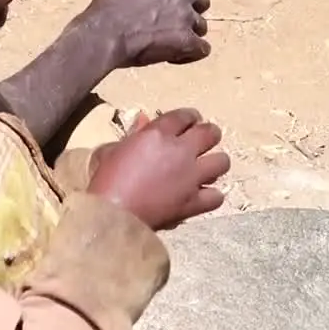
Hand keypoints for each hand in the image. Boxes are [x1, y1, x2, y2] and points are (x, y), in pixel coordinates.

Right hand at [77, 0, 210, 67]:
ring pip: (201, 27)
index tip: (158, 14)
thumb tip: (141, 11)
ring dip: (189, 36)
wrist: (105, 32)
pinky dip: (190, 55)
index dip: (172, 2)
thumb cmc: (105, 14)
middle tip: (176, 27)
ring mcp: (186, 15)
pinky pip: (202, 49)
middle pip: (200, 1)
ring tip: (168, 47)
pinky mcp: (188, 39)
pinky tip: (172, 58)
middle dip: (191, 13)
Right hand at [87, 108, 228, 229]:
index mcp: (158, 134)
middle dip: (209, 134)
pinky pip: (216, 196)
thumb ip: (133, 134)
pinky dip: (212, 196)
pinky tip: (203, 195)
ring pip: (222, 162)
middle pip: (210, 133)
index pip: (185, 116)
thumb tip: (144, 121)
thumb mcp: (112, 149)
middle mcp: (181, 152)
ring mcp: (191, 177)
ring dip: (215, 163)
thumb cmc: (107, 180)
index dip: (190, 116)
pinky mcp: (194, 201)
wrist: (114, 214)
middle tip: (204, 140)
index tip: (190, 121)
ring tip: (207, 167)